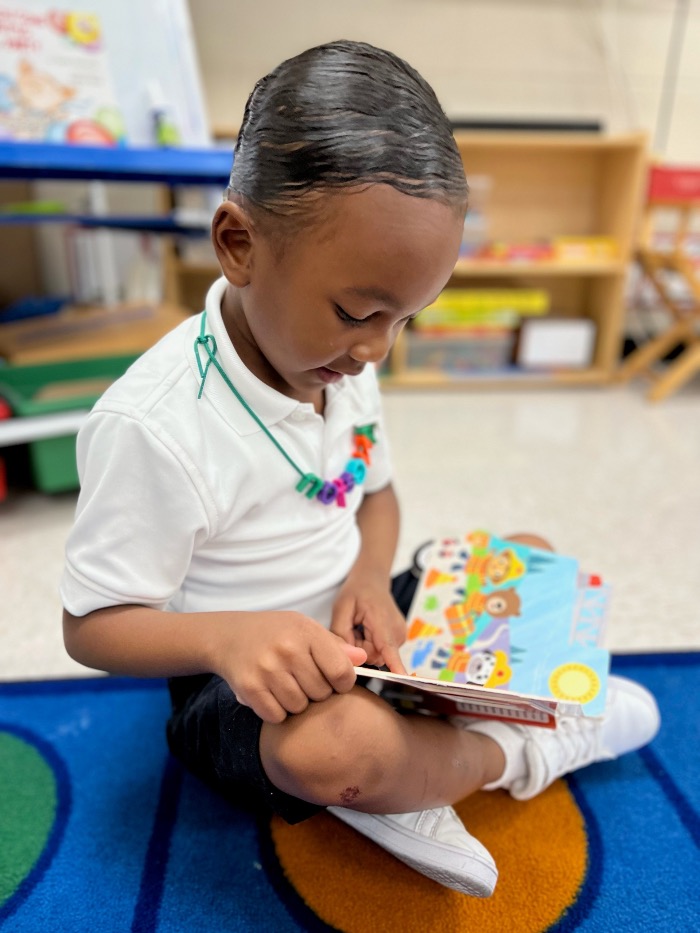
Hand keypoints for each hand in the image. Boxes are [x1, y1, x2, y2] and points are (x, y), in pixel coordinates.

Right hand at [207, 611, 366, 723]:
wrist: (229, 636)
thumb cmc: (275, 633)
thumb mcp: (305, 629)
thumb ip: (334, 646)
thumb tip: (363, 660)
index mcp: (306, 632)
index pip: (342, 671)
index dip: (343, 683)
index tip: (335, 681)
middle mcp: (287, 649)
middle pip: (321, 693)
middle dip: (317, 692)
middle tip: (303, 680)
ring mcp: (267, 669)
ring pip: (299, 706)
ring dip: (297, 703)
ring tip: (287, 685)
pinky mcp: (250, 688)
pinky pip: (277, 716)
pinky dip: (277, 711)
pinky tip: (272, 694)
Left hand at [330, 573, 406, 673]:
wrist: (372, 580)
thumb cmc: (356, 592)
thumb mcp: (341, 608)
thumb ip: (341, 634)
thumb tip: (347, 658)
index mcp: (381, 620)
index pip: (388, 648)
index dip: (395, 665)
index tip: (403, 679)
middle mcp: (396, 631)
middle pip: (374, 656)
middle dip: (359, 648)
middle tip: (353, 628)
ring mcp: (400, 635)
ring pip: (377, 655)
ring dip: (364, 646)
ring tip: (360, 626)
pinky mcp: (399, 639)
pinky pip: (381, 651)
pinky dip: (370, 644)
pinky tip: (367, 629)